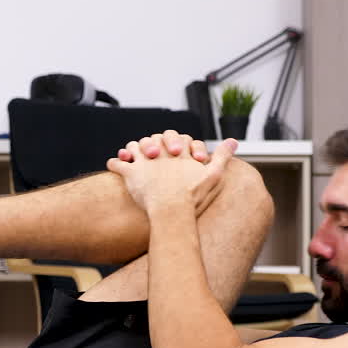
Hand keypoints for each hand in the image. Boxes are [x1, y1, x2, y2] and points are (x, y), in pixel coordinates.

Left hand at [107, 134, 237, 213]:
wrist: (172, 208)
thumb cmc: (193, 195)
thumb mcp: (213, 174)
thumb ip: (222, 156)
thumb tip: (234, 141)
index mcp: (179, 152)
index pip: (177, 138)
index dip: (177, 143)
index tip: (178, 151)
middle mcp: (161, 152)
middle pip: (155, 138)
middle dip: (154, 142)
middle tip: (153, 151)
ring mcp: (144, 161)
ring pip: (135, 146)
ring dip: (133, 149)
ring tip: (130, 153)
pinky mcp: (130, 173)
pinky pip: (118, 164)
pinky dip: (115, 163)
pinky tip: (113, 165)